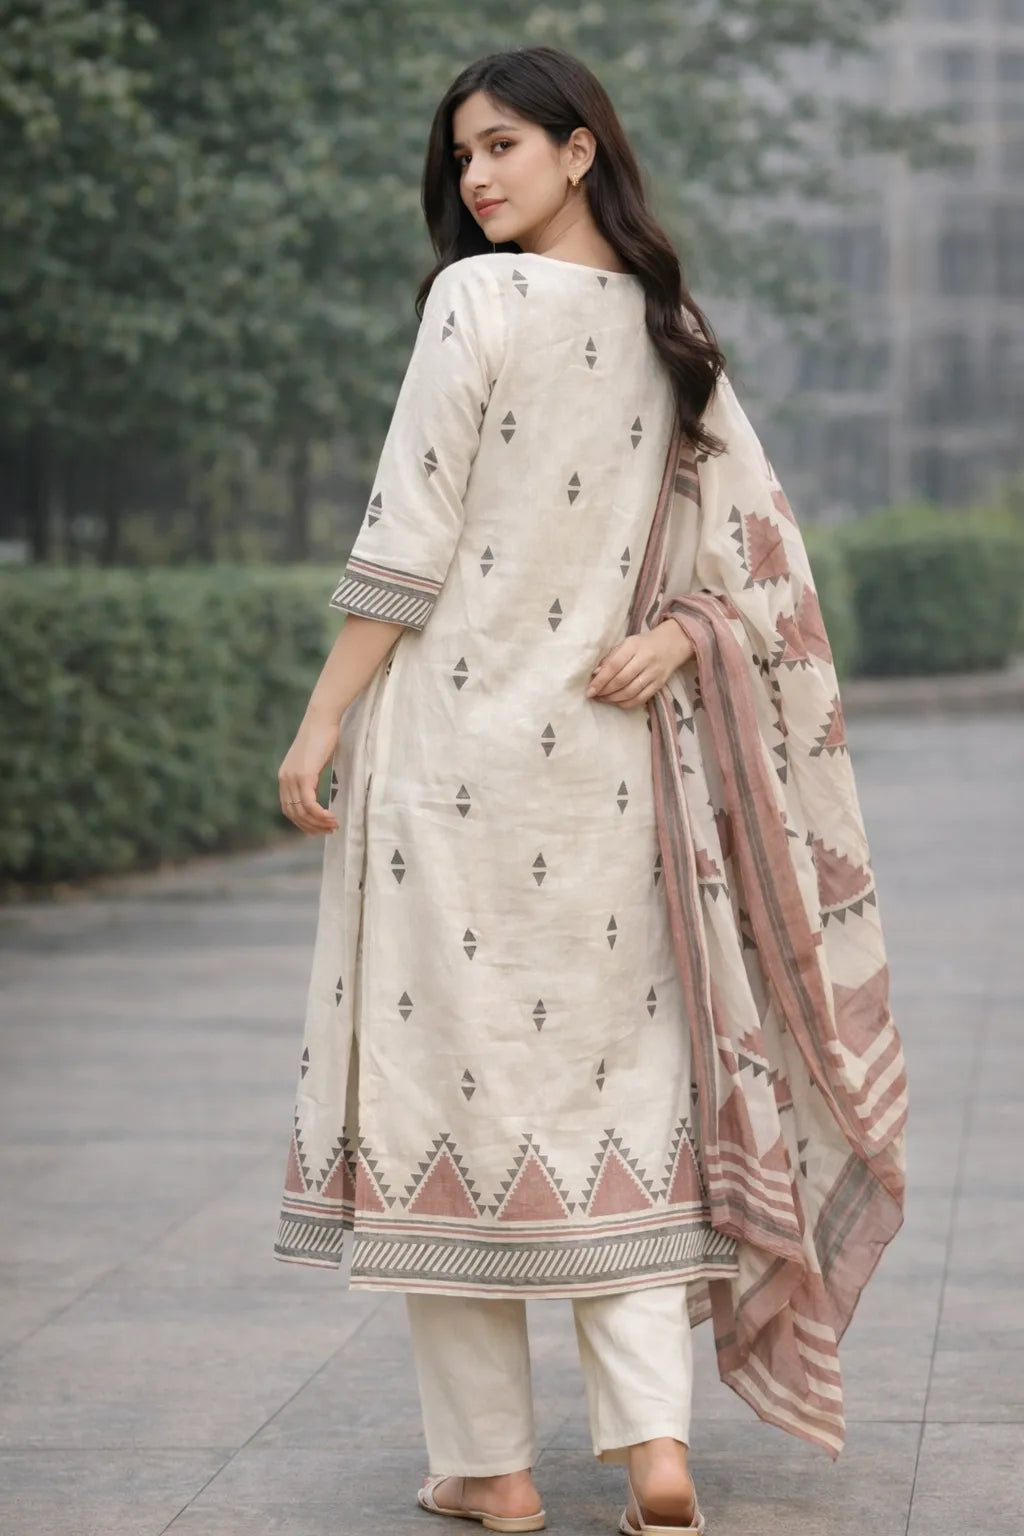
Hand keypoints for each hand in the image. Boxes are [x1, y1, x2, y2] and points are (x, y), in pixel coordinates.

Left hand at [278, 710, 341, 834]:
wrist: (321, 719)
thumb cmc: (322, 736)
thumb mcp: (312, 762)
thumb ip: (310, 778)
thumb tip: (315, 794)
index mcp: (284, 777)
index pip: (288, 809)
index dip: (302, 822)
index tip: (318, 828)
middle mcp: (285, 779)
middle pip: (293, 814)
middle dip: (311, 826)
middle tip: (328, 831)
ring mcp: (293, 778)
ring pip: (302, 812)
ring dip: (318, 823)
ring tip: (333, 826)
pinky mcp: (304, 776)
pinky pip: (310, 804)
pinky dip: (320, 815)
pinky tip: (331, 817)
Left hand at [586, 619, 694, 708]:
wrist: (672, 644)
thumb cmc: (643, 644)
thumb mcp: (626, 644)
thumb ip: (610, 658)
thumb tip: (595, 674)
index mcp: (633, 646)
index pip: (614, 666)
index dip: (600, 680)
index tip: (589, 690)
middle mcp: (645, 659)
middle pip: (621, 681)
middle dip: (605, 691)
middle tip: (594, 695)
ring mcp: (654, 673)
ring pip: (630, 692)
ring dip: (613, 699)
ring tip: (603, 699)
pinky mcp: (659, 684)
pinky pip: (641, 699)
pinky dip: (626, 703)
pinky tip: (617, 702)